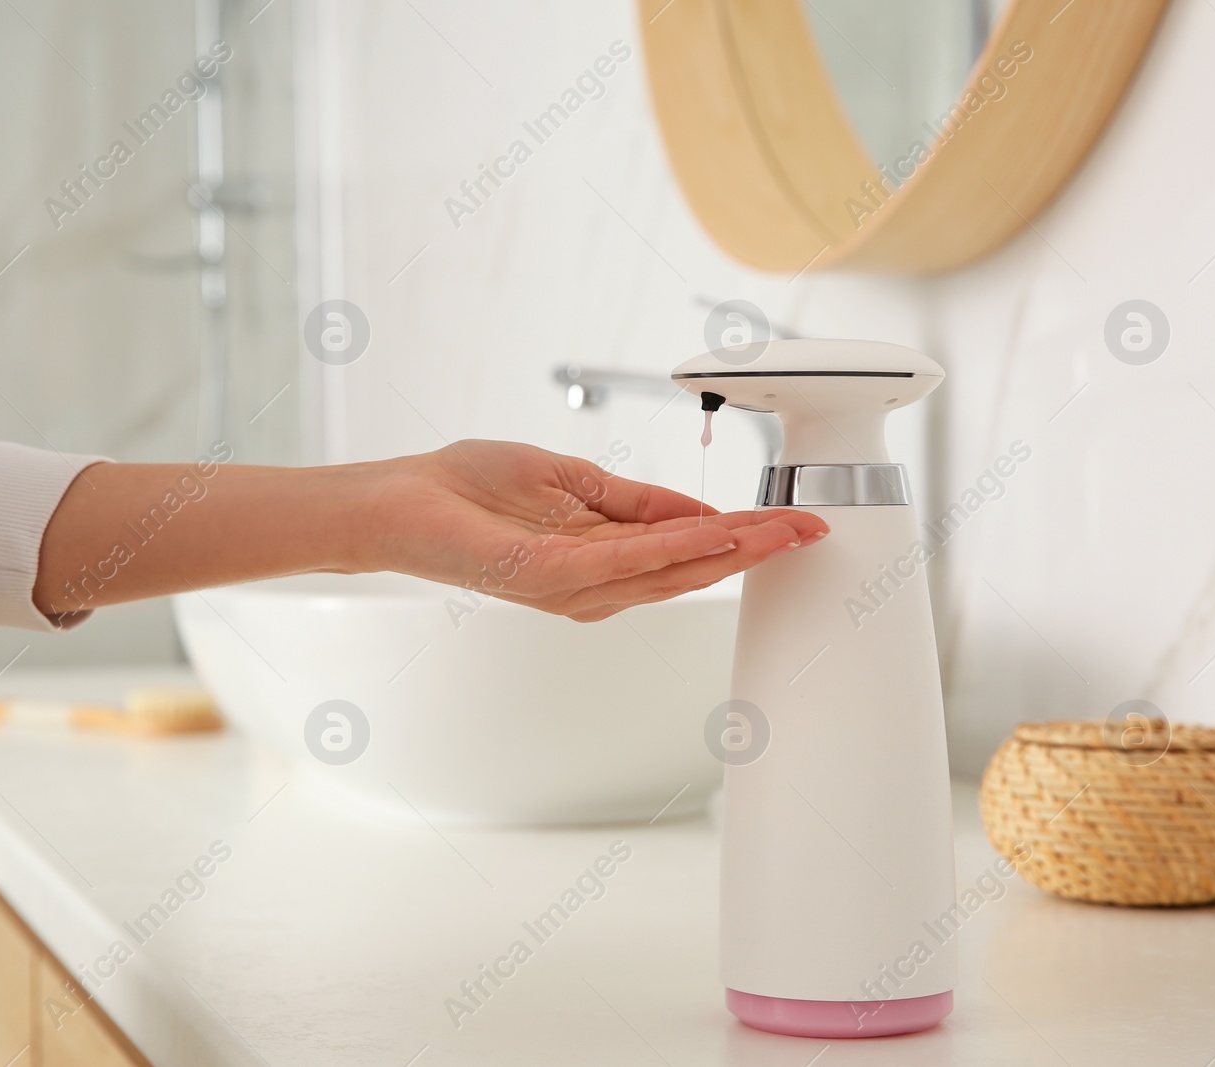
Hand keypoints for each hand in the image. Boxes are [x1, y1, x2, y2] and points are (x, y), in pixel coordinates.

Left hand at [355, 440, 827, 620]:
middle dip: (755, 548)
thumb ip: (635, 503)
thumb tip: (698, 514)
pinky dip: (672, 548)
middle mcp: (594, 585)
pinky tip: (713, 536)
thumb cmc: (471, 491)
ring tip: (781, 531)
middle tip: (810, 528)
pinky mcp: (547, 577)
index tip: (794, 521)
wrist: (403, 501)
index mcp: (602, 560)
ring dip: (730, 551)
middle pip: (691, 569)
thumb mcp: (573, 481)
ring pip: (669, 571)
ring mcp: (572, 586)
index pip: (687, 549)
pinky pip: (623, 561)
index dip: (745, 536)